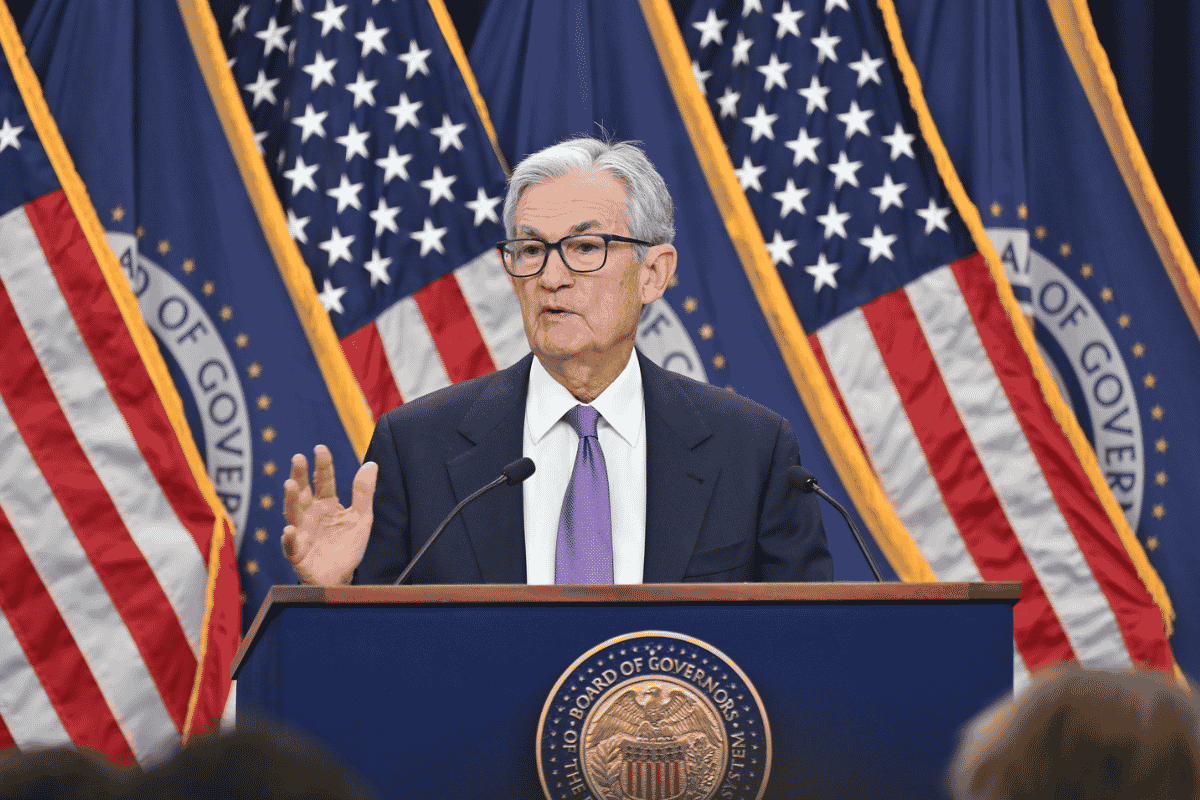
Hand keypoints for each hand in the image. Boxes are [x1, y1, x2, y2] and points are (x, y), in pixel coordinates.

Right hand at [280, 445, 377, 584]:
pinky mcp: (297, 553)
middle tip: (298, 458)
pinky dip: (289, 539)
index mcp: (326, 504)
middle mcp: (310, 515)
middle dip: (300, 475)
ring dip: (291, 500)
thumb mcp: (361, 518)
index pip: (323, 480)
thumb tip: (371, 464)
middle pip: (303, 492)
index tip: (320, 448)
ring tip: (290, 484)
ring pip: (293, 514)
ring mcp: (301, 533)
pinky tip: (289, 531)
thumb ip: (363, 493)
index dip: (322, 465)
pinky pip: (291, 545)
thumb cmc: (348, 545)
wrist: (342, 576)